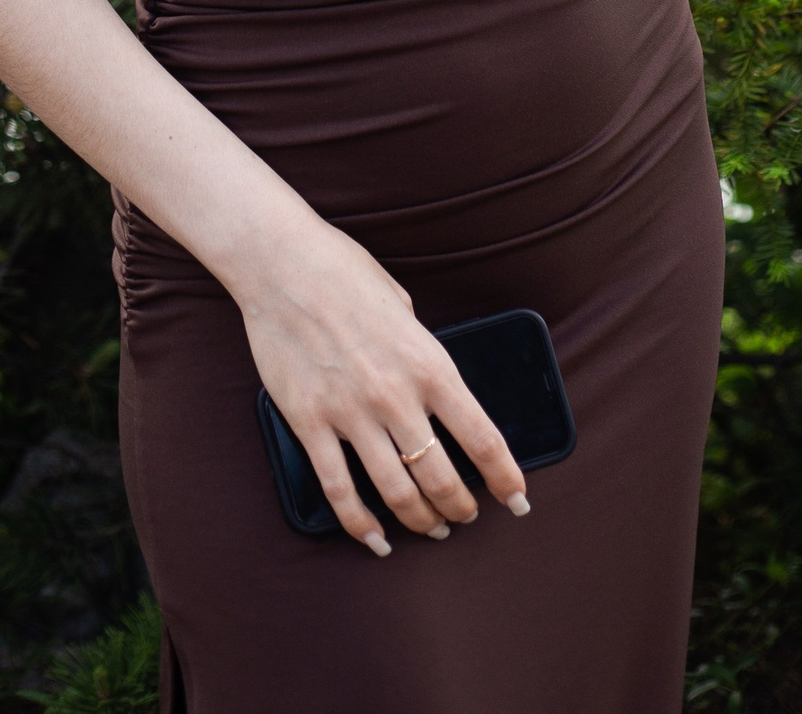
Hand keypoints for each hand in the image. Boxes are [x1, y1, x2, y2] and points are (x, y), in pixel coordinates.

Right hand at [235, 219, 529, 554]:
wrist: (283, 263)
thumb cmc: (346, 274)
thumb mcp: (403, 308)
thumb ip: (420, 354)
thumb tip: (429, 388)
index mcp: (429, 364)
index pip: (482, 438)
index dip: (505, 479)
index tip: (518, 502)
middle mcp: (396, 396)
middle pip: (441, 477)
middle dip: (460, 507)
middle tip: (465, 517)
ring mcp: (351, 414)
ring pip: (396, 493)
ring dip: (419, 520)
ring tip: (431, 529)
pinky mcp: (310, 423)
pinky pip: (339, 490)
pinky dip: (360, 525)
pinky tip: (375, 539)